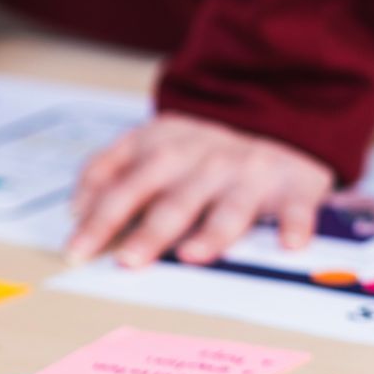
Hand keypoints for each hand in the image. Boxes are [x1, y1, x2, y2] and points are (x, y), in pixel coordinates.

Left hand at [65, 114, 333, 267]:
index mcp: (163, 147)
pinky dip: (295, 224)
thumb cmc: (197, 148)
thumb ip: (106, 171)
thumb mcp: (146, 143)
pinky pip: (296, 207)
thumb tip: (77, 210)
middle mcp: (205, 159)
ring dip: (212, 231)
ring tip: (194, 255)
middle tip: (129, 260)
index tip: (77, 252)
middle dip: (150, 231)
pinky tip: (290, 244)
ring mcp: (249, 173)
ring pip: (230, 206)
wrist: (274, 114)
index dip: (99, 219)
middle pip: (174, 200)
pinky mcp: (293, 185)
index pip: (124, 185)